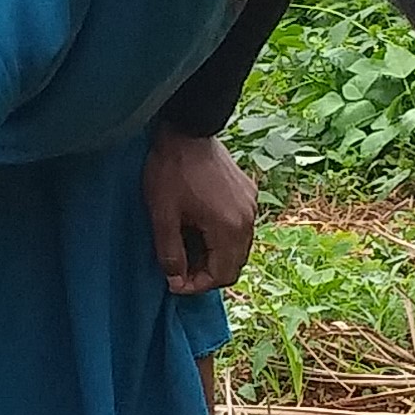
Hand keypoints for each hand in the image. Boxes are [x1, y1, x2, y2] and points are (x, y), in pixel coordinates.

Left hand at [143, 126, 258, 292]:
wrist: (187, 129)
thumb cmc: (171, 170)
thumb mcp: (163, 216)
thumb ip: (170, 253)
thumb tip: (175, 280)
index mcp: (229, 228)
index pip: (222, 275)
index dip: (197, 285)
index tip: (174, 283)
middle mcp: (248, 220)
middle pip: (234, 265)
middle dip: (207, 273)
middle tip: (179, 270)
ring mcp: (251, 205)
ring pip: (238, 247)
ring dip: (215, 255)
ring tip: (187, 249)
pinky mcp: (248, 193)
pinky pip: (240, 227)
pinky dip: (222, 237)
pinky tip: (200, 228)